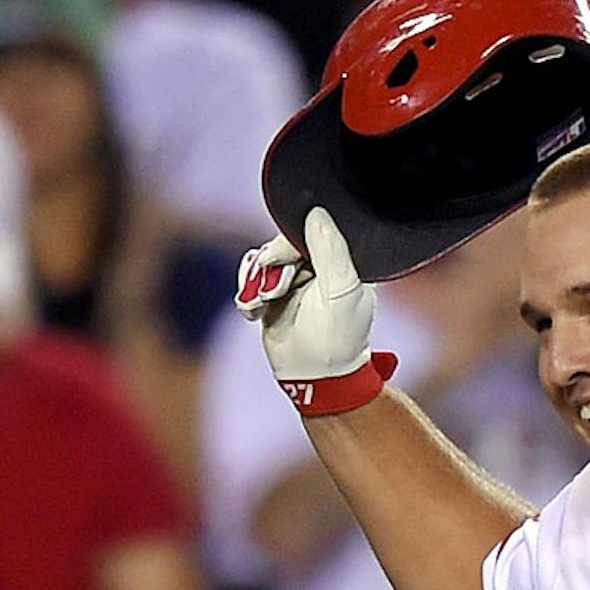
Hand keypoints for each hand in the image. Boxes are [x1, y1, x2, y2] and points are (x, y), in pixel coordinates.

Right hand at [235, 207, 377, 389]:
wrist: (316, 377)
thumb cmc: (337, 336)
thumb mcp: (340, 289)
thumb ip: (330, 249)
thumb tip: (316, 211)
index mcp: (341, 261)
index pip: (310, 231)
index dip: (288, 243)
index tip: (280, 259)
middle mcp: (319, 266)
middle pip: (281, 245)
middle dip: (270, 267)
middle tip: (271, 291)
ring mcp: (295, 281)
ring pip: (263, 261)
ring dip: (256, 282)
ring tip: (260, 305)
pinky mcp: (273, 295)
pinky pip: (250, 277)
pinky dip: (247, 292)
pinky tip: (253, 312)